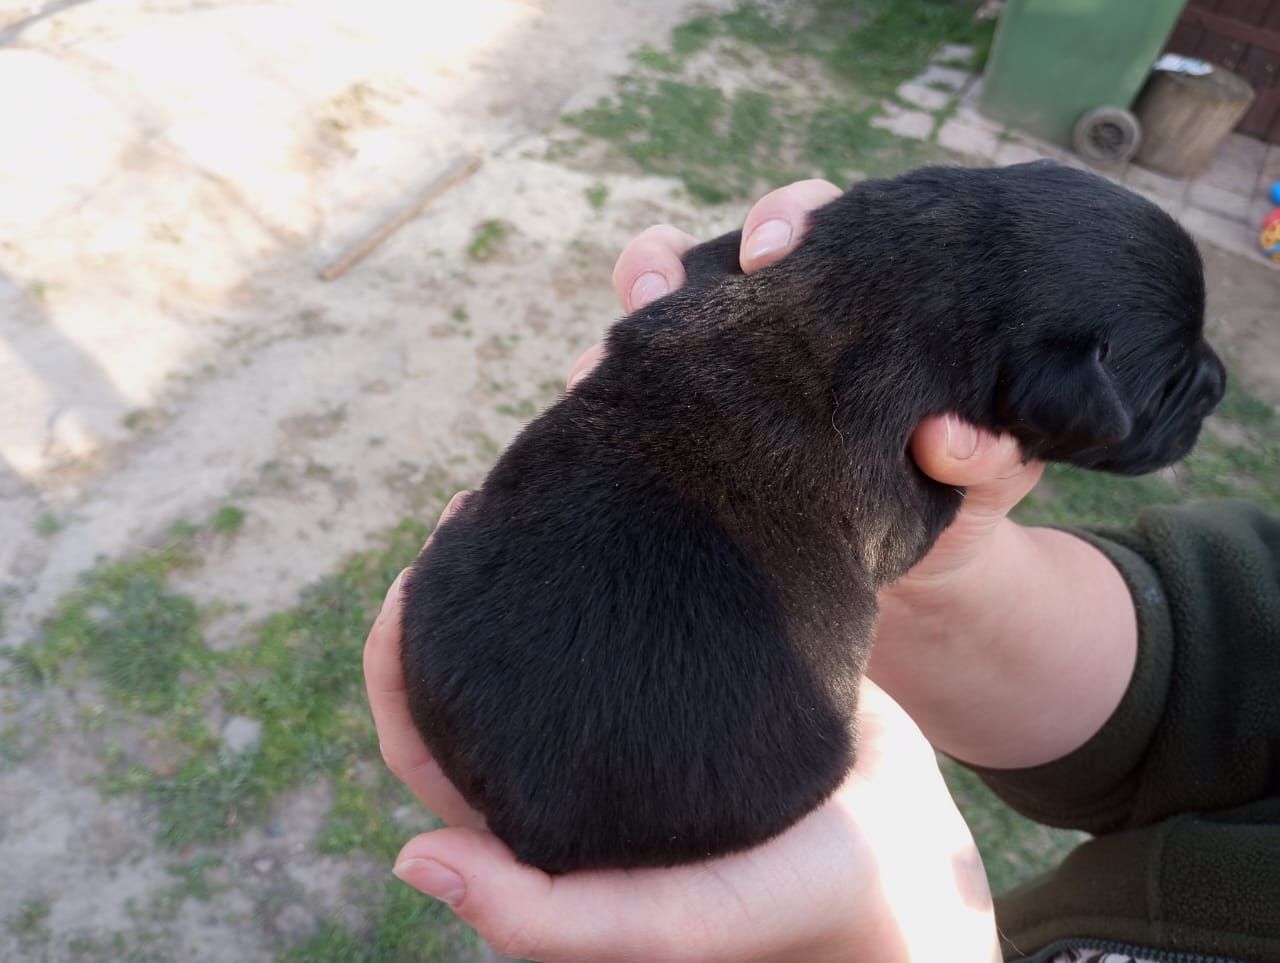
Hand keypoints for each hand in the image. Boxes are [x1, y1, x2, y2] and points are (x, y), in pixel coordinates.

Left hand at [366, 557, 995, 961]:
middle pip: (473, 675)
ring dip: (519, 565)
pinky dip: (591, 564)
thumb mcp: (672, 922)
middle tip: (472, 505)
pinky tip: (607, 506)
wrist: (907, 856)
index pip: (430, 747)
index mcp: (540, 827)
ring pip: (539, 637)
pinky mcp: (675, 683)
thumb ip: (550, 920)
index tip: (416, 577)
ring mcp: (618, 720)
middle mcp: (568, 768)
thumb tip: (410, 859)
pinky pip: (609, 619)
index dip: (400, 669)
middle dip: (453, 591)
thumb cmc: (793, 905)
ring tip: (523, 489)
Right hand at [596, 182, 1133, 770]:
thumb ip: (989, 451)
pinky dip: (599, 407)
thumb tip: (946, 438)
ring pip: (648, 323)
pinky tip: (585, 416)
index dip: (788, 219)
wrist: (909, 576)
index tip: (775, 246)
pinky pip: (620, 410)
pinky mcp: (675, 439)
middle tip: (668, 291)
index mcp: (852, 300)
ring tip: (607, 359)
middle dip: (676, 264)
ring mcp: (715, 377)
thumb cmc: (957, 495)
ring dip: (624, 331)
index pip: (812, 227)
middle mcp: (773, 324)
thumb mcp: (989, 474)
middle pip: (707, 261)